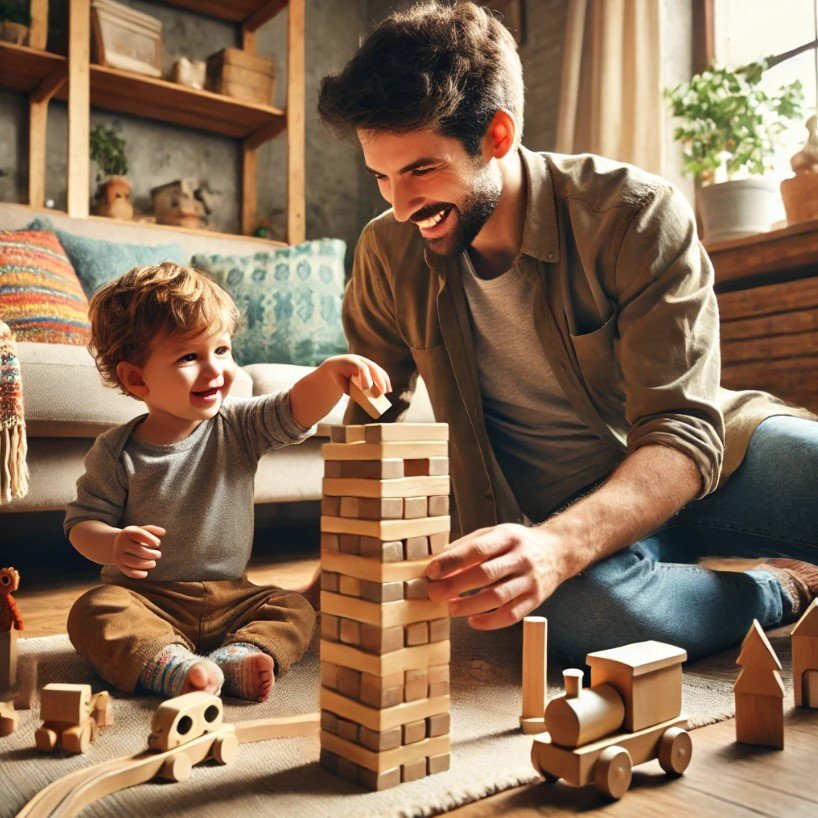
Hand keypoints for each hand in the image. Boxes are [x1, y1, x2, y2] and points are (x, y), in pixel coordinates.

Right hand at [112, 524, 164, 578]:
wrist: (115, 543)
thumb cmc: (135, 536)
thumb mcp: (142, 529)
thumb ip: (153, 529)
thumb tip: (163, 532)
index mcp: (128, 532)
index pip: (140, 535)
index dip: (151, 540)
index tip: (158, 544)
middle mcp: (121, 543)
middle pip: (140, 551)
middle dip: (152, 554)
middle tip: (158, 554)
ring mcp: (118, 555)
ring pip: (134, 563)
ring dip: (147, 564)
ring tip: (153, 563)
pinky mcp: (119, 565)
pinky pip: (129, 572)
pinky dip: (138, 574)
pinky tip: (145, 573)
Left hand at [317, 354, 391, 398]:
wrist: (338, 363)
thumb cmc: (338, 374)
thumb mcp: (338, 380)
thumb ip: (345, 386)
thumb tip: (356, 394)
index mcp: (351, 361)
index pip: (361, 368)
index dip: (366, 377)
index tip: (367, 388)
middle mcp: (360, 360)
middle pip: (373, 368)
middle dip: (379, 380)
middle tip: (382, 392)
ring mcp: (367, 362)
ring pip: (379, 370)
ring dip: (385, 381)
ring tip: (388, 392)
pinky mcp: (371, 366)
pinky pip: (380, 372)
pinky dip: (385, 381)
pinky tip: (388, 389)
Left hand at [426, 523, 566, 628]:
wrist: (559, 551)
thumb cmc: (518, 543)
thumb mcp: (496, 534)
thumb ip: (468, 545)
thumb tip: (439, 561)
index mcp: (507, 537)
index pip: (476, 549)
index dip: (452, 561)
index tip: (431, 571)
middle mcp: (521, 557)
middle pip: (485, 574)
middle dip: (456, 585)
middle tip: (434, 593)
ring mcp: (530, 580)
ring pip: (497, 597)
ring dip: (470, 605)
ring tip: (450, 608)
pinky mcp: (536, 599)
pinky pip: (511, 615)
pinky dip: (490, 621)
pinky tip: (473, 621)